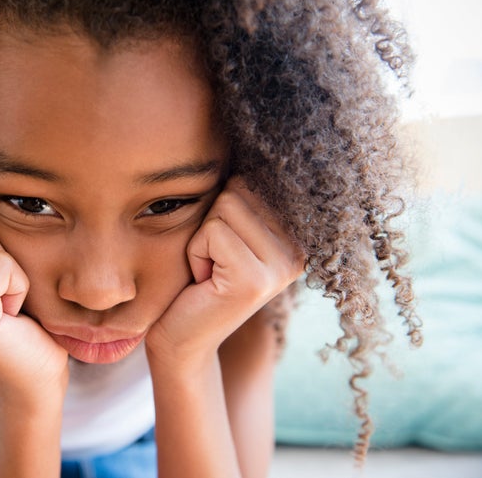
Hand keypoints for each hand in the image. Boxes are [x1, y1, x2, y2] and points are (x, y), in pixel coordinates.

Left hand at [145, 177, 304, 367]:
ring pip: (225, 206)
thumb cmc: (196, 280)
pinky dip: (195, 252)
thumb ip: (243, 200)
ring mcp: (281, 267)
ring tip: (209, 271)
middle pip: (239, 190)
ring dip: (202, 238)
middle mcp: (298, 252)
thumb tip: (246, 140)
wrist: (183, 340)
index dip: (223, 209)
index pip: (253, 181)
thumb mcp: (225, 233)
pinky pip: (212, 231)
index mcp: (295, 238)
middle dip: (212, 223)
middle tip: (214, 263)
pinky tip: (203, 281)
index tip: (224, 250)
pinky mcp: (254, 281)